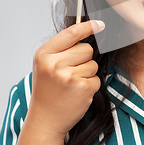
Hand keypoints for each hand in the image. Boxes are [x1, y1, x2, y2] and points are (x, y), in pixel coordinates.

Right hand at [26, 20, 104, 139]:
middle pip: (86, 49)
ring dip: (87, 74)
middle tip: (69, 74)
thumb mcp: (45, 65)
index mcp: (44, 55)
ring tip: (71, 85)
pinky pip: (96, 78)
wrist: (45, 120)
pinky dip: (90, 86)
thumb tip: (88, 29)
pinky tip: (77, 93)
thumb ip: (62, 48)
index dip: (88, 27)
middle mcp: (55, 64)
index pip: (71, 33)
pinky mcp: (82, 87)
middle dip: (83, 59)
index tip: (100, 24)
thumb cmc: (47, 90)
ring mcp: (68, 76)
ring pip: (93, 64)